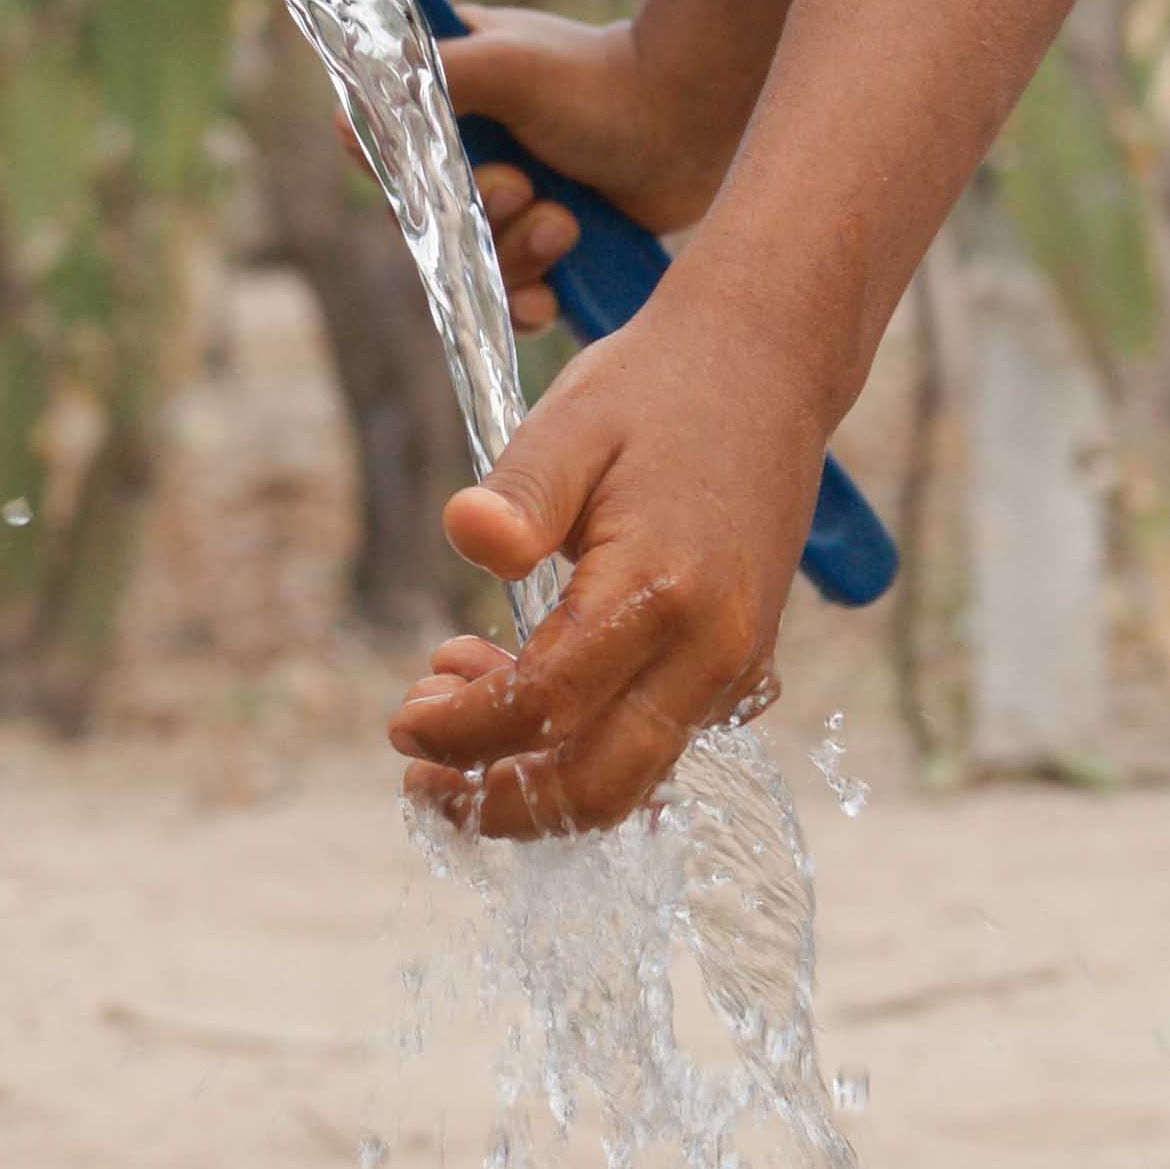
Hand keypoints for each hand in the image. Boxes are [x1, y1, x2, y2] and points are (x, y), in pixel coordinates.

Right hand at [355, 9, 744, 334]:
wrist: (692, 120)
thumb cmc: (602, 79)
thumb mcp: (507, 64)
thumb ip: (429, 80)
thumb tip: (347, 116)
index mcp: (447, 98)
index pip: (384, 153)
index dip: (401, 179)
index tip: (435, 178)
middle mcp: (470, 156)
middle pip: (426, 223)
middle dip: (475, 218)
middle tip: (523, 188)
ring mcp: (510, 207)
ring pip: (470, 266)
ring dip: (513, 257)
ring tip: (566, 225)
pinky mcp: (548, 250)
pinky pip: (511, 300)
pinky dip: (527, 302)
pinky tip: (551, 293)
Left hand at [388, 286, 830, 838]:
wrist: (767, 369)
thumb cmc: (657, 391)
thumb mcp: (572, 422)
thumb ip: (519, 493)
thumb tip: (467, 536)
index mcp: (662, 591)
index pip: (546, 708)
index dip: (463, 732)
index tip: (402, 720)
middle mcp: (711, 650)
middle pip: (595, 787)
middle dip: (496, 799)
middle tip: (417, 767)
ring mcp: (733, 669)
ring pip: (627, 783)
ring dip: (531, 777)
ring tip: (452, 704)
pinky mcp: (737, 670)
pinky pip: (653, 747)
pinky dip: (579, 749)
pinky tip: (516, 686)